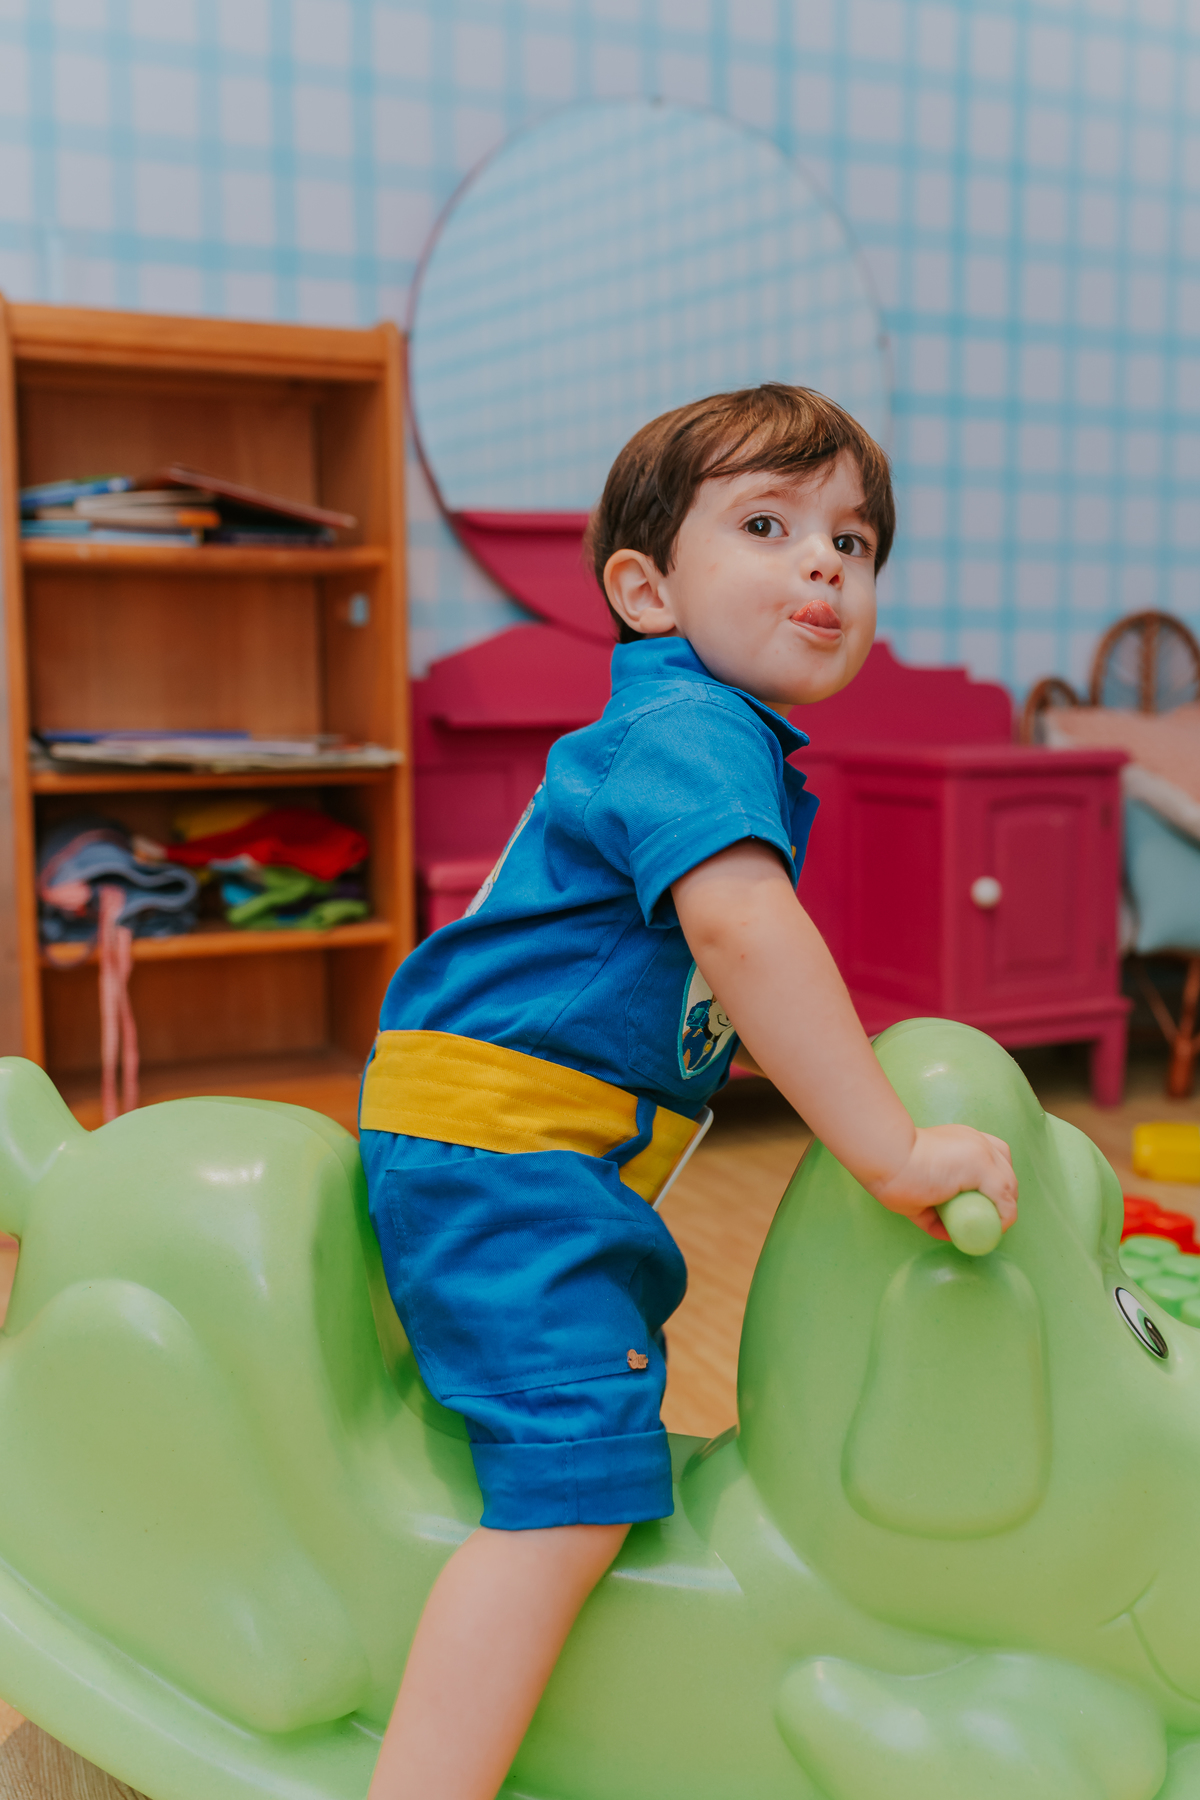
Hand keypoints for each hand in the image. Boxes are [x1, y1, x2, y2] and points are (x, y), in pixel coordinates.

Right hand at [869, 1124, 1017, 1241]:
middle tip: (987, 1220)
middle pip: (1006, 1171)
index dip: (995, 1183)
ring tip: (989, 1227)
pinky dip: (1003, 1218)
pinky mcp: (981, 1165)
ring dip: (1003, 1209)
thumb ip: (935, 1210)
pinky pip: (1004, 1199)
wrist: (884, 1157)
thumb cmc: (890, 1171)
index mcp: (961, 1142)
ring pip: (1009, 1185)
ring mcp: (981, 1151)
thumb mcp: (918, 1193)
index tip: (984, 1204)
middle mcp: (975, 1141)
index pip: (993, 1158)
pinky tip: (993, 1228)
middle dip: (1003, 1198)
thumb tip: (947, 1231)